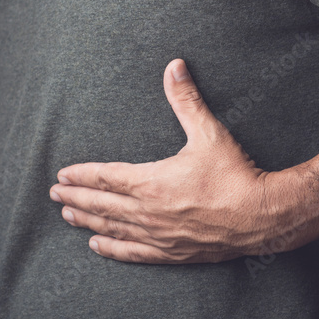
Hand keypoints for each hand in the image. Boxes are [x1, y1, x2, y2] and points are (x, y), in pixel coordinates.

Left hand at [49, 59, 318, 263]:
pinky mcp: (173, 252)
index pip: (106, 177)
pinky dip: (114, 248)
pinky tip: (98, 246)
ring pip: (113, 228)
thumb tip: (174, 66)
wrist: (265, 216)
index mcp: (151, 182)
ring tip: (68, 215)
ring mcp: (159, 235)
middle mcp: (149, 211)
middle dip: (76, 196)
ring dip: (88, 221)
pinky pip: (135, 252)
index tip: (62, 173)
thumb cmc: (236, 174)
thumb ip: (186, 100)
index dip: (82, 174)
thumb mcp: (209, 132)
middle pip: (102, 203)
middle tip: (54, 193)